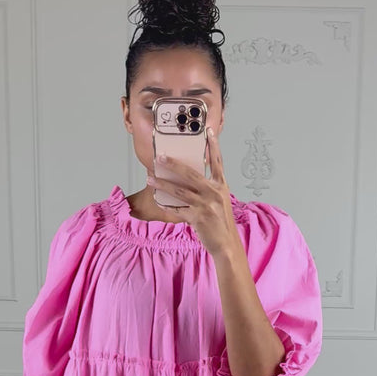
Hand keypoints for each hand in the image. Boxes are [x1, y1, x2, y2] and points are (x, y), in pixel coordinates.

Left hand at [147, 127, 238, 257]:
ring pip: (179, 191)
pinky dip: (166, 205)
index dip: (213, 146)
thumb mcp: (220, 201)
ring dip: (162, 184)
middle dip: (173, 164)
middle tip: (160, 157)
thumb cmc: (221, 222)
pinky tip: (158, 201)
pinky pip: (177, 209)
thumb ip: (208, 188)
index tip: (207, 131)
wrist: (226, 244)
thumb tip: (189, 179)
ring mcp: (206, 205)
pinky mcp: (198, 217)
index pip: (217, 162)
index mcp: (221, 186)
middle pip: (190, 174)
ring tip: (150, 178)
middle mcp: (214, 192)